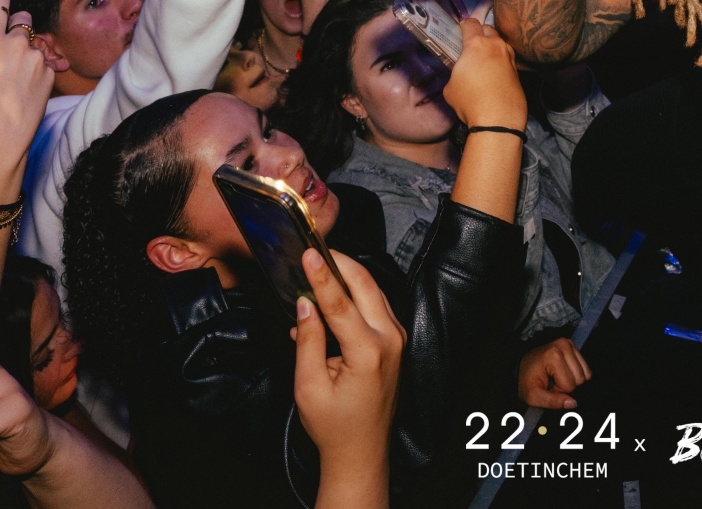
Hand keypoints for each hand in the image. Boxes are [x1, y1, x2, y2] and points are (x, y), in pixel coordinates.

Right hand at [0, 0, 51, 203]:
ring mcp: (36, 58)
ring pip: (34, 43)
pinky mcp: (50, 74)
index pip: (0, 2)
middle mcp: (16, 43)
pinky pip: (44, 63)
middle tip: (6, 45)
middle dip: (16, 26)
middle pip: (23, 18)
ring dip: (26, 51)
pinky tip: (24, 88)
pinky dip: (36, 70)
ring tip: (13, 76)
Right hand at [291, 248, 402, 501]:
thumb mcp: (309, 386)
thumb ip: (307, 341)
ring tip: (323, 263)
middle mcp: (390, 341)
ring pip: (374, 292)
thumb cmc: (334, 425)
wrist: (361, 451)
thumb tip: (304, 303)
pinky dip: (357, 293)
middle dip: (341, 263)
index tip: (307, 253)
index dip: (321, 275)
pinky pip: (378, 306)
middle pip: (365, 286)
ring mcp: (397, 340)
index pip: (340, 302)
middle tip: (316, 250)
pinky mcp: (396, 342)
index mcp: (368, 352)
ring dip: (350, 275)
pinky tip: (334, 291)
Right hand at [443, 18, 526, 131]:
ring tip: (485, 57)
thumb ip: (456, 73)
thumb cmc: (470, 101)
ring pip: (500, 43)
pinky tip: (495, 72)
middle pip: (488, 29)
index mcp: (476, 44)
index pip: (471, 23)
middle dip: (480, 32)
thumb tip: (460, 74)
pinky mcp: (518, 71)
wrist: (498, 119)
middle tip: (472, 43)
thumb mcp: (450, 87)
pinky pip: (507, 58)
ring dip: (492, 45)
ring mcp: (509, 58)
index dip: (464, 25)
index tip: (460, 30)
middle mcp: (495, 46)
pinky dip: (500, 60)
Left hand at [517, 338, 590, 409]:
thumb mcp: (533, 396)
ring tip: (556, 377)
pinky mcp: (573, 347)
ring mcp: (569, 344)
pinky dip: (576, 374)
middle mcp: (564, 345)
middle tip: (552, 381)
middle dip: (566, 385)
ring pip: (586, 374)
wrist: (521, 366)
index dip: (559, 391)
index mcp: (553, 355)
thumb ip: (552, 402)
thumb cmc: (527, 380)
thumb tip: (573, 403)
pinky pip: (586, 369)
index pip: (570, 386)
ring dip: (572, 380)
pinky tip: (562, 372)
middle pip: (580, 379)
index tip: (547, 386)